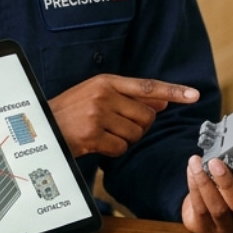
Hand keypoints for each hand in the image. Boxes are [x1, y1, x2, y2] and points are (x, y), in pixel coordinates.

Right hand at [49, 75, 197, 158]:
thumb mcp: (97, 95)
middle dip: (138, 126)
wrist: (39, 126)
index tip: (194, 95)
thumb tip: (161, 103)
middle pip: (146, 117)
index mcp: (107, 82)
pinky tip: (97, 143)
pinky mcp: (92, 134)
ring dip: (124, 139)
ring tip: (103, 133)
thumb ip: (129, 97)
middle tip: (116, 126)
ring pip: (135, 134)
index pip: (148, 86)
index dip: (173, 91)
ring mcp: (98, 114)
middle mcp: (104, 95)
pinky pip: (121, 148)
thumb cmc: (70, 111)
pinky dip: (113, 150)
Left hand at [180, 156, 232, 232]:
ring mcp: (227, 228)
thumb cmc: (227, 193)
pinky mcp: (207, 230)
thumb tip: (231, 144)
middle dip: (227, 183)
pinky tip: (192, 171)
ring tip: (198, 164)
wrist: (206, 216)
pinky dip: (195, 187)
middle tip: (216, 163)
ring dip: (206, 183)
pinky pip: (201, 208)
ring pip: (218, 208)